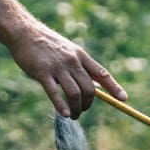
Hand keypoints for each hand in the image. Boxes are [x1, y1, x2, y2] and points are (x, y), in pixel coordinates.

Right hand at [7, 21, 124, 118]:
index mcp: (81, 56)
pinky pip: (54, 93)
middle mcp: (72, 61)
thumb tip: (95, 87)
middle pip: (89, 88)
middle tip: (83, 111)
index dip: (114, 87)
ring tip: (74, 116)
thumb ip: (81, 67)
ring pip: (74, 93)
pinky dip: (61, 105)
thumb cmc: (47, 46)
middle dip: (88, 104)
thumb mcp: (69, 51)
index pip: (102, 73)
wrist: (25, 32)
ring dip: (77, 108)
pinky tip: (65, 114)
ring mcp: (57, 67)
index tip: (123, 99)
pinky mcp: (42, 72)